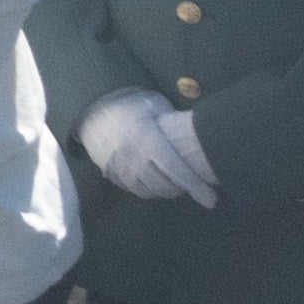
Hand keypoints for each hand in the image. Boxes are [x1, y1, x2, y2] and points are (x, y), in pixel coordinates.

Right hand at [76, 91, 217, 208]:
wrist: (92, 105)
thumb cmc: (129, 103)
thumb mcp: (155, 106)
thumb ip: (172, 123)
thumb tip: (196, 134)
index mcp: (148, 139)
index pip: (177, 170)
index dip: (196, 187)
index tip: (212, 200)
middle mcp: (133, 156)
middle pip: (164, 186)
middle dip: (181, 189)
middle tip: (192, 186)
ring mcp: (119, 165)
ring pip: (148, 190)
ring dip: (164, 191)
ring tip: (173, 184)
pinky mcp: (109, 171)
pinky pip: (132, 188)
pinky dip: (146, 189)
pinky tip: (153, 182)